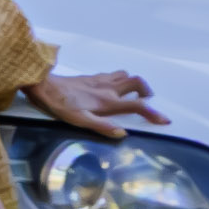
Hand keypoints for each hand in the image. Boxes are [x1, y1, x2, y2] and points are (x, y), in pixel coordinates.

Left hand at [24, 69, 151, 134]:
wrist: (44, 84)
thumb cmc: (60, 104)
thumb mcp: (79, 120)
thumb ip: (102, 126)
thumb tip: (122, 133)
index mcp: (108, 102)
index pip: (138, 106)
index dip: (154, 113)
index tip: (165, 120)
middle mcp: (109, 89)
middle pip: (138, 83)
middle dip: (147, 91)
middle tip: (146, 101)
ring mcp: (101, 80)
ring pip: (126, 76)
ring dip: (133, 84)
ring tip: (131, 93)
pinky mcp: (92, 76)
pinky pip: (113, 74)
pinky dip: (119, 79)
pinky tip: (111, 86)